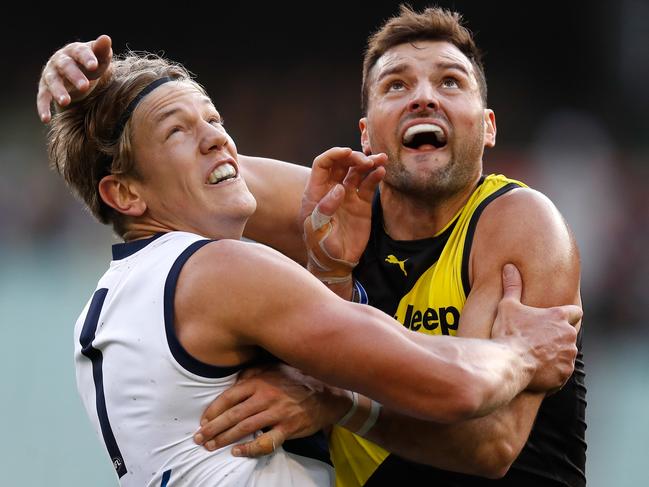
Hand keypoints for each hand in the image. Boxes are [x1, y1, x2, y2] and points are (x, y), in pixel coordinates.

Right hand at [37, 34, 112, 121]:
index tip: (94, 66)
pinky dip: (43, 108)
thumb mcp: (99, 58)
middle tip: (85, 86)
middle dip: (74, 76)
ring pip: (52, 82)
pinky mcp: (45, 89)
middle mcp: (60, 61)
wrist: (76, 73)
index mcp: (74, 51)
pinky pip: (42, 98)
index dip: (87, 58)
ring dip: (58, 91)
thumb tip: (106, 38)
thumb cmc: (90, 65)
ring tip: (65, 101)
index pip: (80, 52)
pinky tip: (46, 119)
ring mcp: (51, 75)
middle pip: (65, 66)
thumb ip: (102, 50)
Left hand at [194, 364, 349, 456]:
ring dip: (224, 439)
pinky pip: (265, 442)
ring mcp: (277, 413)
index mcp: (260, 381)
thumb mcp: (274, 368)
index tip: (202, 421)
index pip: (229, 396)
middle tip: (199, 438)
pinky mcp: (288, 428)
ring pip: (244, 428)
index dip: (213, 410)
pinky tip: (237, 452)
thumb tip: (234, 380)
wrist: (326, 395)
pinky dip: (249, 449)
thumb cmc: (297, 380)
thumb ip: (253, 372)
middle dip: (212, 428)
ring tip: (211, 446)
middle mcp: (266, 396)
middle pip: (233, 414)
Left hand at [301, 147, 385, 286]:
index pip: (322, 164)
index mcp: (315, 192)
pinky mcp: (361, 203)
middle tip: (367, 162)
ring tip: (381, 159)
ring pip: (357, 171)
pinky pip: (368, 185)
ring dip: (368, 163)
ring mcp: (347, 195)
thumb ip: (325, 208)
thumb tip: (339, 188)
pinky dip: (375, 176)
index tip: (347, 152)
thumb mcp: (317, 229)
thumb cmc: (320, 246)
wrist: (336, 262)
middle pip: (341, 164)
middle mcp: (331, 190)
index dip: (334, 155)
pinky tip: (382, 172)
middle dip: (354, 158)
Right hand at [492, 263, 581, 392]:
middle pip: (570, 334)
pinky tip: (537, 370)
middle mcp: (568, 334)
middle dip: (559, 337)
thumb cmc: (508, 333)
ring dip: (556, 354)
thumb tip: (509, 267)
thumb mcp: (507, 306)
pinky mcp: (564, 373)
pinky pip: (561, 371)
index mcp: (559, 316)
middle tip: (539, 340)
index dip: (568, 316)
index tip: (555, 320)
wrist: (508, 363)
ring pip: (567, 353)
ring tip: (536, 356)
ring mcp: (568, 355)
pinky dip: (552, 371)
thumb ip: (512, 286)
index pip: (576, 312)